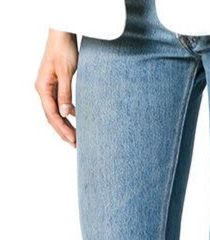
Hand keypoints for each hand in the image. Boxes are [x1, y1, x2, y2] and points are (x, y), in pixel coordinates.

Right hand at [35, 29, 77, 146]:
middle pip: (52, 116)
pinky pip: (60, 104)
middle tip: (76, 145)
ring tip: (76, 137)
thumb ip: (65, 93)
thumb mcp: (66, 73)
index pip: (52, 115)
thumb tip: (66, 114)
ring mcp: (48, 87)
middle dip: (63, 131)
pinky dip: (68, 114)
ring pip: (56, 112)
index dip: (62, 129)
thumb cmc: (63, 50)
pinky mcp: (55, 84)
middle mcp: (43, 89)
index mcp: (43, 87)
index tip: (73, 140)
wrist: (62, 34)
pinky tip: (77, 118)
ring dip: (65, 125)